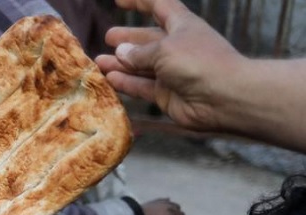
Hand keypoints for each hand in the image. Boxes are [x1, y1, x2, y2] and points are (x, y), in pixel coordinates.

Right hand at [95, 0, 241, 131]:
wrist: (224, 97)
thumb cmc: (198, 62)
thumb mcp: (164, 49)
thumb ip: (139, 52)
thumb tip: (121, 52)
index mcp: (182, 26)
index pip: (159, 6)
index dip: (140, 2)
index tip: (120, 0)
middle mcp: (176, 47)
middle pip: (147, 39)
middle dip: (128, 38)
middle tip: (109, 37)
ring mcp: (171, 72)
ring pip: (141, 65)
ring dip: (121, 63)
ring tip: (99, 61)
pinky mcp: (167, 94)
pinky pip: (141, 86)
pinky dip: (126, 82)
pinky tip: (109, 78)